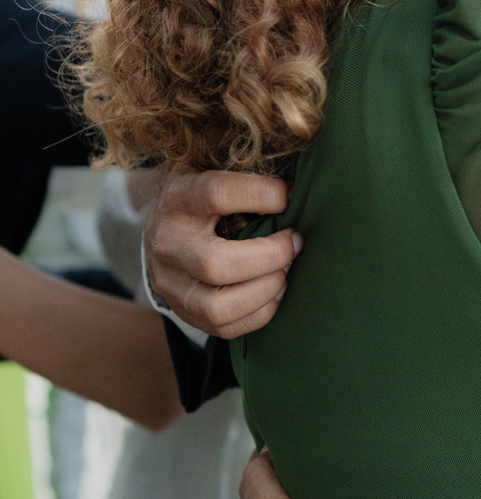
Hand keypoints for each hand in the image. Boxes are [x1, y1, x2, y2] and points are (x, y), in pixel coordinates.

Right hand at [143, 169, 300, 337]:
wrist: (162, 233)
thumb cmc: (202, 199)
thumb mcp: (212, 172)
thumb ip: (248, 172)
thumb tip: (301, 184)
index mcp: (178, 199)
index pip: (216, 194)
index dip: (261, 195)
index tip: (290, 196)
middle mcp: (167, 243)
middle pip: (216, 263)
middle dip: (269, 256)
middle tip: (295, 242)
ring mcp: (171, 284)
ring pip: (218, 306)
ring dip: (265, 289)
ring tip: (284, 271)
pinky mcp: (184, 312)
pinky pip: (225, 327)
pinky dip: (260, 312)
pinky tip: (274, 291)